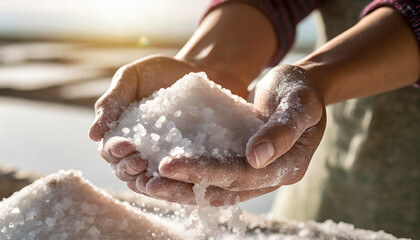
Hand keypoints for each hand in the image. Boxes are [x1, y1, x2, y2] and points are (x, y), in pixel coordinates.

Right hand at [88, 55, 247, 186]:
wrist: (193, 71)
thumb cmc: (157, 73)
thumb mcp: (131, 78)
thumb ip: (111, 101)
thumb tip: (92, 136)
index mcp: (118, 132)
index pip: (109, 149)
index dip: (113, 150)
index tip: (124, 145)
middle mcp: (135, 149)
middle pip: (123, 168)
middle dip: (128, 167)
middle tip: (140, 161)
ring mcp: (157, 156)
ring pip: (145, 178)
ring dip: (146, 179)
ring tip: (156, 173)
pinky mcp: (180, 159)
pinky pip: (172, 176)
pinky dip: (170, 181)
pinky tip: (176, 180)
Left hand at [138, 65, 325, 205]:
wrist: (299, 87)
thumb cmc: (302, 90)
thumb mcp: (300, 103)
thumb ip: (282, 130)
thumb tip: (256, 158)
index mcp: (288, 167)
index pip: (242, 176)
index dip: (205, 173)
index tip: (168, 166)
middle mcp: (269, 176)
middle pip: (224, 190)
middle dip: (184, 188)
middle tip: (147, 184)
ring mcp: (255, 173)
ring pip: (215, 189)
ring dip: (181, 190)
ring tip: (146, 185)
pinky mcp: (240, 163)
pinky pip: (213, 175)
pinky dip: (188, 177)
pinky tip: (161, 172)